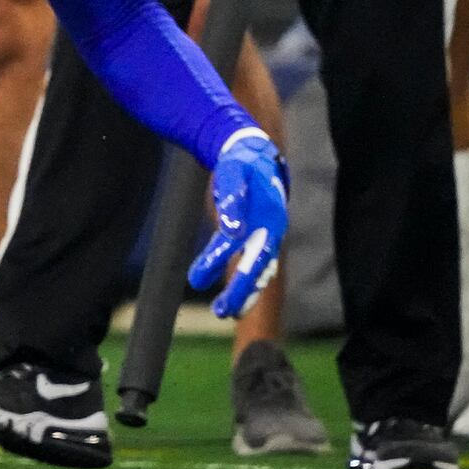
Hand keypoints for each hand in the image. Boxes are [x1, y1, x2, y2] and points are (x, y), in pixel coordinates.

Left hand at [189, 128, 288, 319]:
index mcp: (269, 216)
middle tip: (221, 312)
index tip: (197, 280)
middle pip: (258, 267)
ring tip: (225, 312)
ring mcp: (268, 237)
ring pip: (259, 272)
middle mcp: (272, 231)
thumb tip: (231, 229)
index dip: (224, 265)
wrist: (253, 156)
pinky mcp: (260, 238)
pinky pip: (256, 266)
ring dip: (245, 293)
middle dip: (240, 291)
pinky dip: (248, 284)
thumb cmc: (242, 163)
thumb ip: (233, 198)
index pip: (246, 248)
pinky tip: (236, 300)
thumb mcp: (234, 172)